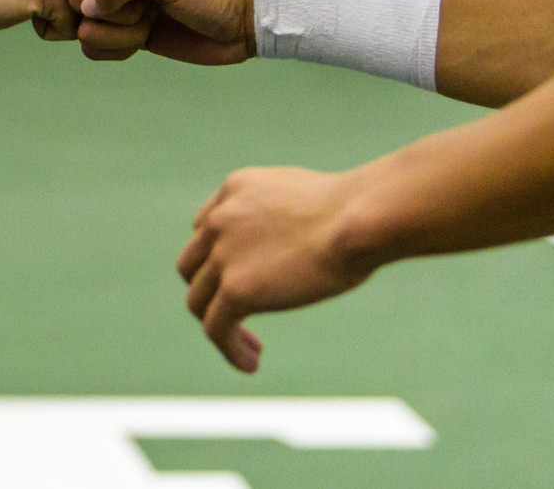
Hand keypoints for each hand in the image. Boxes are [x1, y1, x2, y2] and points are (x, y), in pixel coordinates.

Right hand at [69, 0, 253, 64]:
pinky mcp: (122, 28)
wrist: (241, 23)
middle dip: (109, 13)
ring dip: (115, 34)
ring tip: (146, 25)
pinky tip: (142, 40)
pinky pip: (92, 44)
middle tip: (143, 10)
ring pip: (81, 24)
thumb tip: (83, 7)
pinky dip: (115, 48)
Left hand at [176, 166, 377, 372]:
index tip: (243, 279)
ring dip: (220, 327)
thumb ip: (291, 216)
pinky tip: (250, 365)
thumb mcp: (310, 198)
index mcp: (236, 188)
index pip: (205, 227)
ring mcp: (223, 254)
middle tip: (241, 316)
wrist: (360, 218)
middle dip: (211, 293)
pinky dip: (229, 349)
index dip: (217, 258)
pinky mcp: (236, 289)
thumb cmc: (359, 210)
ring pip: (199, 301)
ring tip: (252, 349)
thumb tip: (308, 238)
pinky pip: (216, 328)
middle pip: (193, 266)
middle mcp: (220, 218)